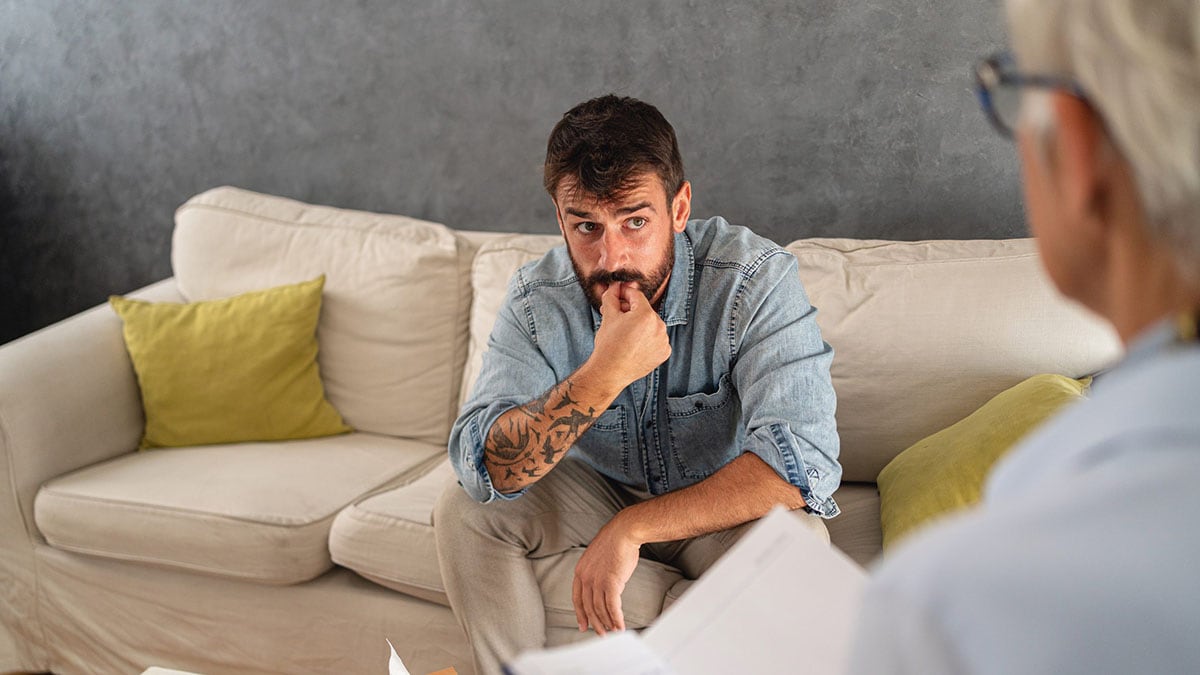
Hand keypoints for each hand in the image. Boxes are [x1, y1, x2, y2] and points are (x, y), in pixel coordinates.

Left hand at [572, 518, 640, 635]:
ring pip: (600, 609)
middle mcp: (586, 577)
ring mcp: (597, 581)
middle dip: (595, 623)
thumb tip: (602, 585)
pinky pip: (612, 607)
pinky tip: (620, 626)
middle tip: (601, 633)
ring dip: (608, 623)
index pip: (577, 598)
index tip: (583, 625)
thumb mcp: (597, 557)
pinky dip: (616, 619)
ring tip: (613, 632)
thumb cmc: (615, 542)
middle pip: (588, 607)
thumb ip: (596, 572)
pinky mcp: (611, 583)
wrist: (623, 532)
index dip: (580, 614)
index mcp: (580, 571)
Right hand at [589, 282, 670, 391]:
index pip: (636, 296)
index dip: (624, 293)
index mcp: (646, 314)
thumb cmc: (608, 344)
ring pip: (651, 325)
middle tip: (616, 315)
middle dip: (630, 310)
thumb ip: (612, 296)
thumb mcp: (608, 316)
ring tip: (625, 332)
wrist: (610, 372)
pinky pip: (656, 339)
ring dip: (640, 325)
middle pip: (644, 310)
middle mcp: (659, 326)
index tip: (617, 294)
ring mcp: (663, 341)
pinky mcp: (664, 353)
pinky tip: (634, 344)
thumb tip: (615, 286)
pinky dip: (647, 339)